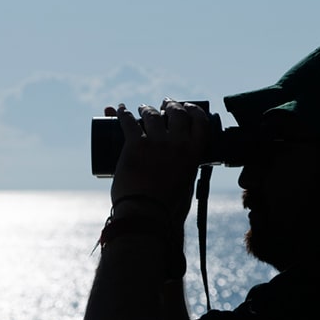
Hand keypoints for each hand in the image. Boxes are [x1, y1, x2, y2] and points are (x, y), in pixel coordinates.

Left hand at [107, 99, 208, 219]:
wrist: (148, 215)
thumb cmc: (168, 207)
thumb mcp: (186, 186)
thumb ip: (186, 173)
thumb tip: (182, 169)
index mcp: (194, 153)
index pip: (200, 121)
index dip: (194, 110)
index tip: (188, 106)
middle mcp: (178, 143)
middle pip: (176, 113)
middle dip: (170, 105)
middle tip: (164, 104)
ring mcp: (156, 142)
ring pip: (152, 115)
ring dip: (147, 108)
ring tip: (142, 108)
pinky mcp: (135, 145)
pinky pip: (128, 121)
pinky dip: (122, 113)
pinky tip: (118, 109)